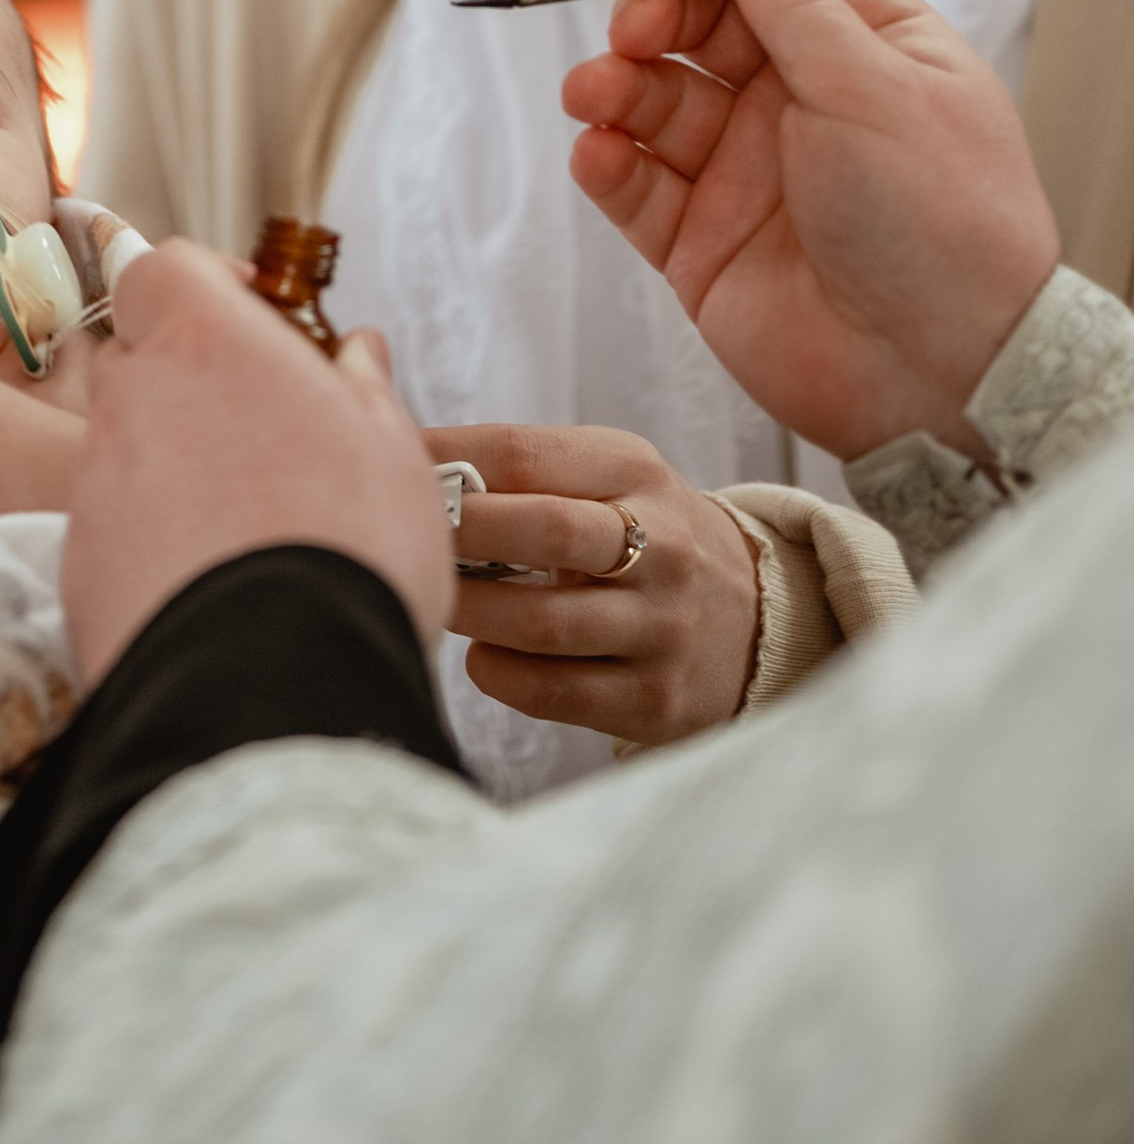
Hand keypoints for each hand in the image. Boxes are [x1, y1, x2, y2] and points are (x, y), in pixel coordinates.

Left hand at [60, 242, 453, 682]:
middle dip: (194, 384)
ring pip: (128, 451)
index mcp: (205, 344)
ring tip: (247, 530)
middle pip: (145, 360)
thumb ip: (364, 388)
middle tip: (261, 434)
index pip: (166, 267)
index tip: (251, 310)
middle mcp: (134, 399)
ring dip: (174, 469)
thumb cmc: (348, 552)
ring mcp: (95, 484)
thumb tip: (359, 352)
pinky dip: (150, 544)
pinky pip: (112, 531)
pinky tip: (210, 588)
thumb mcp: (391, 453)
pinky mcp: (75, 566)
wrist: (278, 691)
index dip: (207, 282)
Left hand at [426, 421, 759, 744]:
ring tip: (434, 595)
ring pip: (543, 622)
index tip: (388, 462)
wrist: (756, 617)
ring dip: (470, 610)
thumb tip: (403, 444)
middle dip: (458, 530)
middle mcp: (661, 546)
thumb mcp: (608, 475)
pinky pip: (555, 691)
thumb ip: (520, 464)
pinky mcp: (654, 698)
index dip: (445, 456)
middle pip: (542, 531)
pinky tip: (481, 654)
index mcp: (634, 471)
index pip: (525, 452)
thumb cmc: (644, 533)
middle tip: (402, 535)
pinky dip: (499, 673)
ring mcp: (662, 627)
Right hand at [565, 0, 1060, 462]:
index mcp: (862, 47)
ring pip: (656, 100)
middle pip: (702, 22)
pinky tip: (599, 152)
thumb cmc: (941, 220)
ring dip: (614, 84)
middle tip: (634, 28)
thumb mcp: (870, 86)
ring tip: (595, 95)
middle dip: (654, 12)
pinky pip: (637, 187)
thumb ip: (793, 0)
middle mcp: (799, 100)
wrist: (945, 375)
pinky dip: (606, 162)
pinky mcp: (702, 242)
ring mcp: (746, 171)